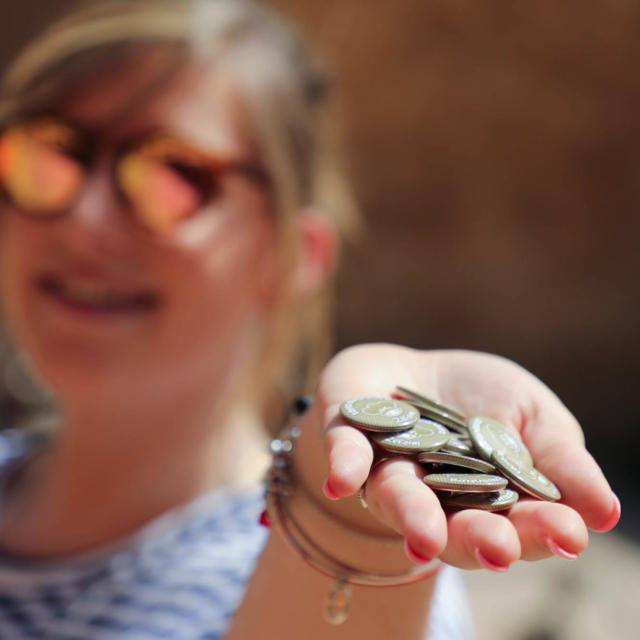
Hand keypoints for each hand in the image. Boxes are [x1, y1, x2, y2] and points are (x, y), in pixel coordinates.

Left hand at [309, 343, 618, 570]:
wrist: (412, 372)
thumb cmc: (481, 398)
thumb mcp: (531, 416)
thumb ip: (560, 460)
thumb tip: (605, 511)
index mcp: (485, 499)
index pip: (516, 522)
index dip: (540, 531)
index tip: (568, 535)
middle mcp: (434, 496)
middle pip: (455, 525)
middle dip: (477, 537)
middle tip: (500, 549)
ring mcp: (388, 470)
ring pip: (399, 499)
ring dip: (413, 517)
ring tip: (426, 537)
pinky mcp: (349, 438)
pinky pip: (346, 455)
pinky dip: (345, 466)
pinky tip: (343, 481)